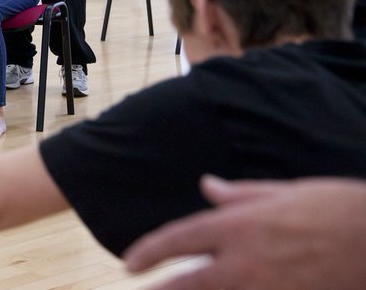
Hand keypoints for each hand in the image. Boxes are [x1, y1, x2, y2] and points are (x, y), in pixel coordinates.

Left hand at [124, 175, 365, 289]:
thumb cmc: (336, 207)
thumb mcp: (283, 192)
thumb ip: (239, 195)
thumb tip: (207, 186)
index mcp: (239, 226)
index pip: (179, 239)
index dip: (150, 252)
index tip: (131, 263)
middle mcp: (246, 262)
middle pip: (189, 283)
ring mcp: (268, 289)